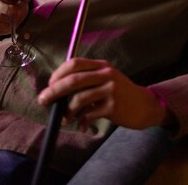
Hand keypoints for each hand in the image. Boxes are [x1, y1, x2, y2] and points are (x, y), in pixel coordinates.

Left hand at [37, 57, 174, 132]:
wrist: (145, 105)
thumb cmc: (120, 92)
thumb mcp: (106, 79)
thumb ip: (87, 80)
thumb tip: (58, 90)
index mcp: (101, 65)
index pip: (75, 63)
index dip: (59, 73)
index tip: (49, 84)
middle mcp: (106, 74)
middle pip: (74, 80)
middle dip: (54, 90)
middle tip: (43, 100)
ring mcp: (110, 90)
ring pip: (79, 98)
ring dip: (67, 110)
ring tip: (65, 118)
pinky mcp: (113, 107)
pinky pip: (89, 114)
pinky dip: (81, 121)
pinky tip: (82, 125)